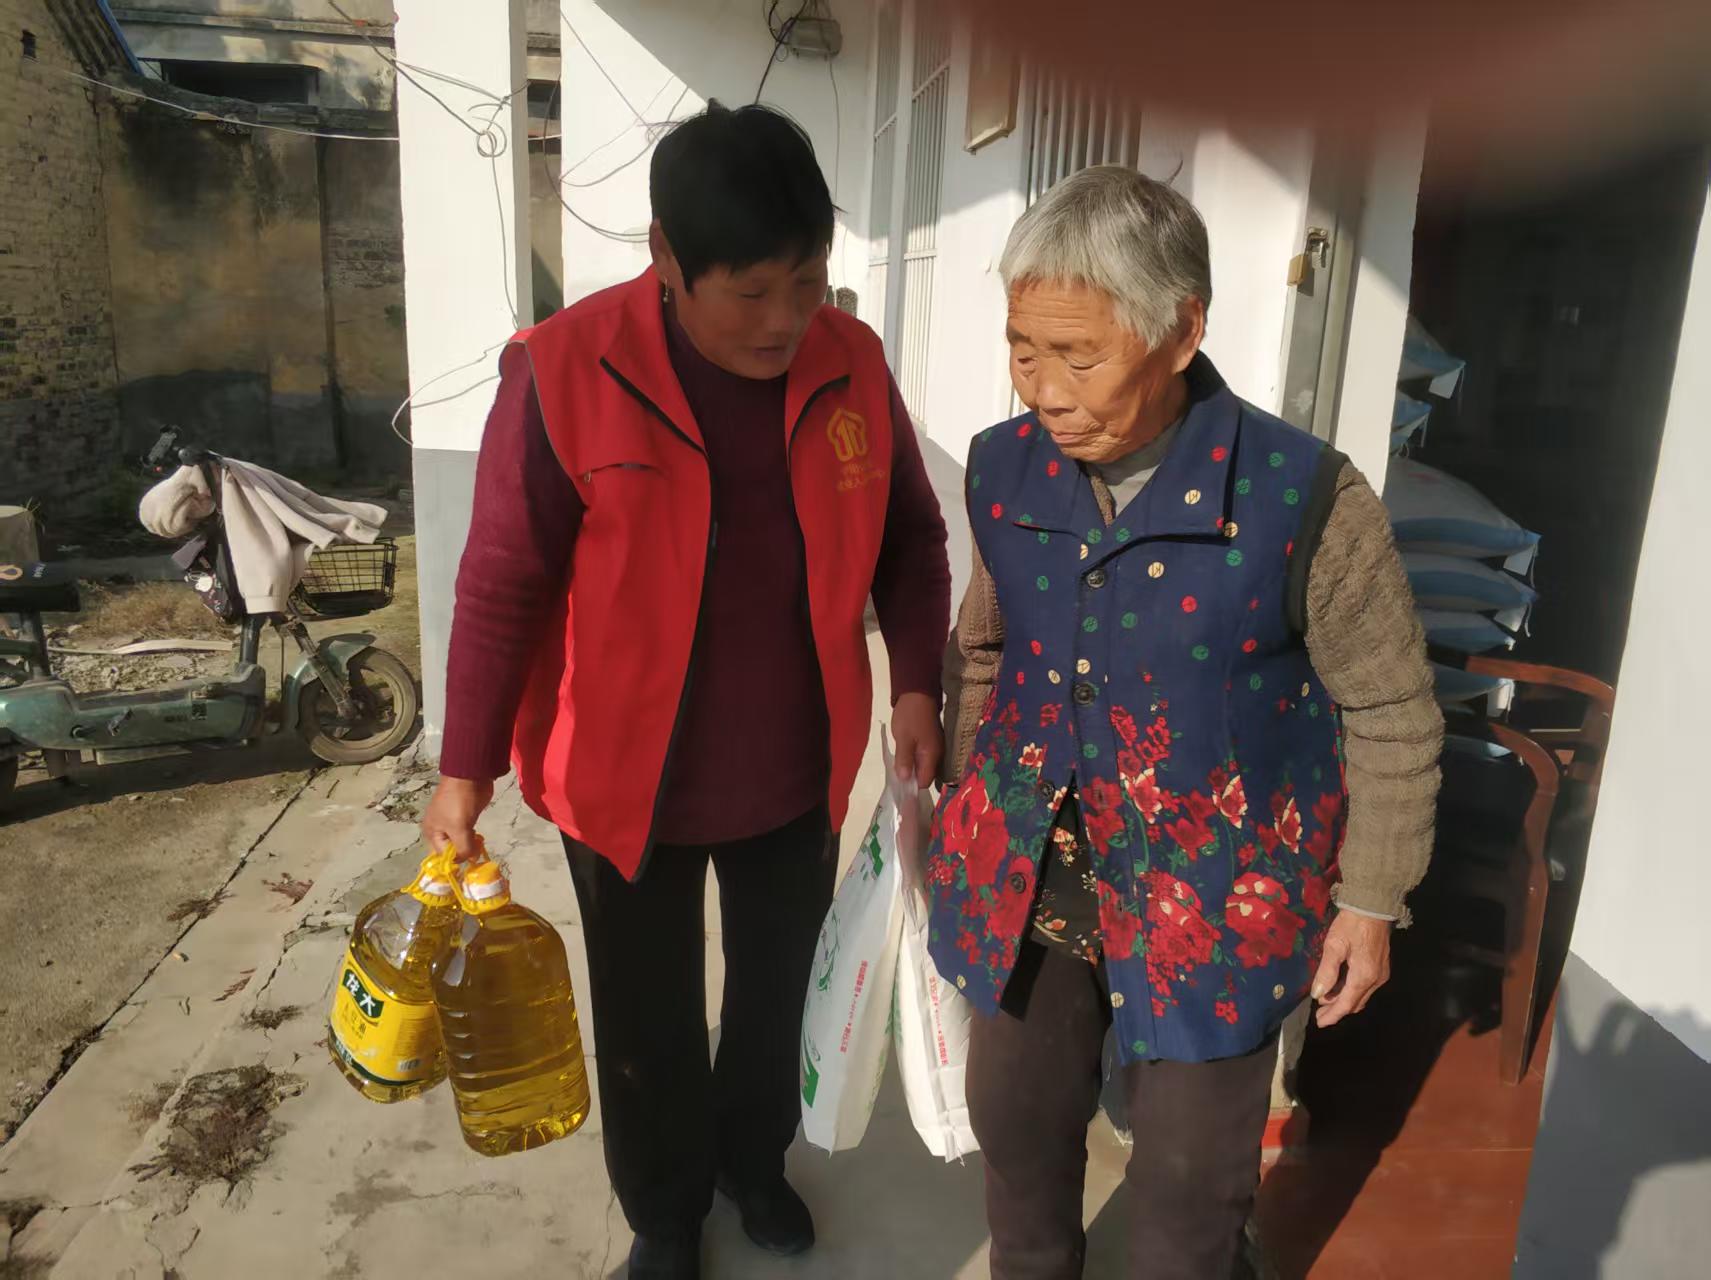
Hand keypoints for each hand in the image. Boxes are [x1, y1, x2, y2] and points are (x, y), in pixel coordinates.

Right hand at [420, 776, 494, 859]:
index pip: (442, 855)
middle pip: (451, 850)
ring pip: (460, 842)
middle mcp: (439, 830)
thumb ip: (463, 847)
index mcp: (432, 832)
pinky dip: (473, 838)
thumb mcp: (459, 828)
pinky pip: (467, 834)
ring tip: (479, 847)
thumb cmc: (460, 802)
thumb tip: (470, 859)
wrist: (470, 776)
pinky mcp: (465, 817)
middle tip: (477, 855)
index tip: (470, 863)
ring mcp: (452, 823)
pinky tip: (480, 840)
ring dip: (469, 846)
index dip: (456, 860)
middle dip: (463, 853)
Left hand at [891, 692, 943, 787]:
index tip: (899, 787)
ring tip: (898, 766)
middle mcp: (937, 754)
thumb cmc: (910, 715)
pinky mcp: (931, 742)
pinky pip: (923, 757)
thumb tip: (904, 780)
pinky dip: (914, 759)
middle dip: (912, 778)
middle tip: (896, 775)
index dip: (912, 787)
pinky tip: (904, 756)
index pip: (924, 781)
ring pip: (923, 766)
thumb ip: (904, 760)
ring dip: (912, 768)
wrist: (917, 692)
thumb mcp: (903, 738)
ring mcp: (935, 748)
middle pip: (925, 775)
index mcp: (932, 755)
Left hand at [1311, 912, 1391, 1028]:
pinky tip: (1340, 988)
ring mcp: (1381, 974)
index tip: (1320, 1023)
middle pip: (1356, 1003)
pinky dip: (1352, 992)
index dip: (1333, 1015)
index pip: (1347, 1004)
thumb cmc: (1351, 925)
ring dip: (1345, 1001)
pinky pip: (1366, 988)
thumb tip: (1318, 995)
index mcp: (1364, 977)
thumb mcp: (1334, 946)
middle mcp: (1376, 980)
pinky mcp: (1382, 967)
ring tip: (1326, 1002)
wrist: (1373, 906)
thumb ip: (1326, 972)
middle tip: (1320, 1014)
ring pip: (1362, 996)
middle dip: (1337, 1010)